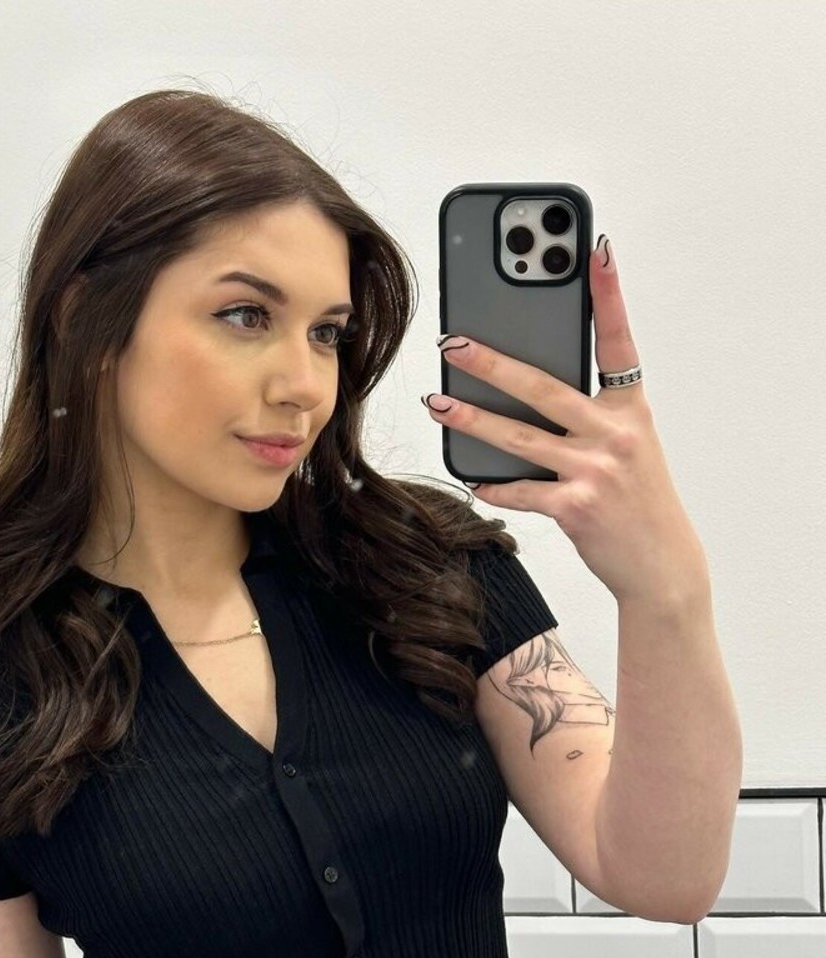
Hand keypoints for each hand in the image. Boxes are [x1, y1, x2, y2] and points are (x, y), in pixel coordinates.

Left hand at [423, 237, 707, 606]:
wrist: (662, 564)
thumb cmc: (639, 500)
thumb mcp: (629, 446)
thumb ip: (590, 416)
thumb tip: (525, 392)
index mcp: (631, 409)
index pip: (618, 341)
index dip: (608, 294)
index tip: (594, 250)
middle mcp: (615, 433)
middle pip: (543, 387)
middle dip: (493, 363)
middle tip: (455, 341)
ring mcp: (596, 470)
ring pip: (519, 437)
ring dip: (472, 420)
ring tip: (438, 403)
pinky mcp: (578, 507)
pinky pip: (522, 490)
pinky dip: (494, 485)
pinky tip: (472, 479)